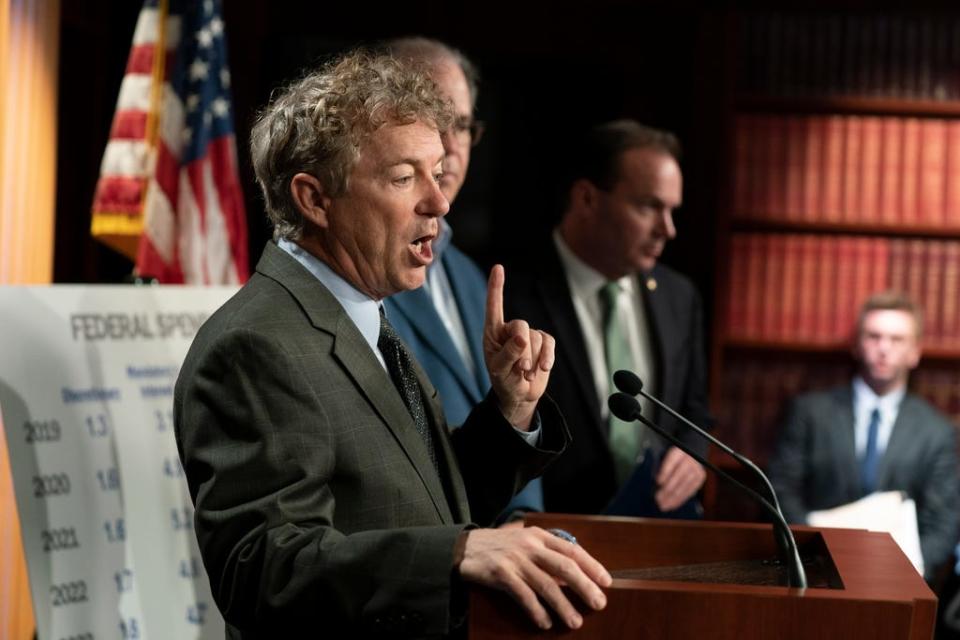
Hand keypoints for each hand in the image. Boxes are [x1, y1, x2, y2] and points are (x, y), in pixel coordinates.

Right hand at [458, 526, 611, 629]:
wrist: (464, 548)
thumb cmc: (500, 547)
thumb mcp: (525, 542)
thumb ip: (547, 553)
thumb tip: (574, 574)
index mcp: (539, 536)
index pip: (572, 550)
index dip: (592, 565)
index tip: (607, 581)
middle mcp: (530, 546)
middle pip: (564, 567)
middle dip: (585, 587)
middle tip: (599, 603)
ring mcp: (515, 560)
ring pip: (546, 585)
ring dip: (563, 606)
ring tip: (575, 622)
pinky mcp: (501, 574)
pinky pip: (524, 596)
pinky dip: (536, 610)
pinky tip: (545, 622)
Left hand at [483, 265, 554, 427]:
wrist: (520, 396)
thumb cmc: (503, 381)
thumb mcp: (499, 371)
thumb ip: (508, 354)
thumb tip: (522, 338)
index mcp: (493, 332)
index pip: (494, 306)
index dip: (496, 287)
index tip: (498, 267)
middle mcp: (510, 330)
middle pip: (521, 325)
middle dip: (523, 347)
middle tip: (521, 367)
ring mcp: (528, 335)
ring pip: (536, 337)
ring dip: (533, 358)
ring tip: (525, 373)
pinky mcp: (543, 344)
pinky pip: (549, 343)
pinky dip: (548, 357)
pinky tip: (543, 369)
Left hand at [655, 447, 705, 511]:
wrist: (691, 453)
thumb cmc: (673, 457)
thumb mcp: (665, 455)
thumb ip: (660, 467)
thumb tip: (658, 483)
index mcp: (679, 451)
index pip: (672, 461)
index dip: (666, 472)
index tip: (658, 482)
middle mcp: (690, 460)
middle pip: (679, 476)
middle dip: (668, 489)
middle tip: (657, 498)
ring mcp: (696, 470)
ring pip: (684, 486)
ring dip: (673, 497)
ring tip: (662, 505)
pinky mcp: (700, 479)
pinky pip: (690, 491)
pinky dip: (680, 499)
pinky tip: (672, 505)